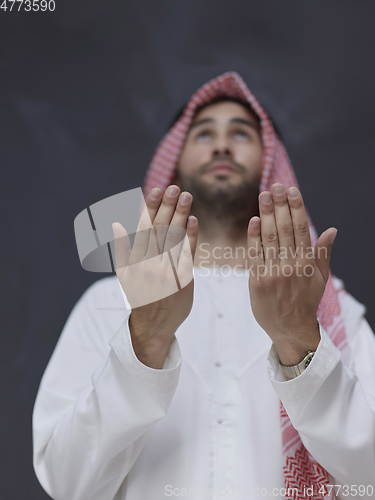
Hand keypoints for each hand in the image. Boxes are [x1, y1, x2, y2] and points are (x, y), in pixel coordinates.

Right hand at [112, 185, 197, 368]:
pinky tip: (193, 221)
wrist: (153, 325)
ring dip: (181, 216)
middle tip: (176, 188)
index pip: (144, 227)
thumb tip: (116, 224)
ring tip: (186, 197)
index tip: (156, 189)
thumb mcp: (123, 274)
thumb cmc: (139, 296)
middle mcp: (149, 264)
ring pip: (174, 238)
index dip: (150, 207)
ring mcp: (166, 272)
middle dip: (168, 206)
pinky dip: (190, 237)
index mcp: (134, 260)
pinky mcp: (182, 280)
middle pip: (160, 229)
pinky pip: (187, 254)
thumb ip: (121, 248)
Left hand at [247, 183, 336, 365]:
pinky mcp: (258, 281)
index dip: (296, 208)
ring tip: (264, 195)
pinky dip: (254, 237)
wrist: (290, 329)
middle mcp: (292, 265)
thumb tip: (332, 230)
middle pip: (285, 229)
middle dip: (280, 205)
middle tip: (275, 186)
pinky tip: (254, 220)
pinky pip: (255, 255)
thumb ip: (323, 253)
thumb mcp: (320, 279)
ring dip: (267, 214)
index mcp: (307, 263)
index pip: (301, 229)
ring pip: (270, 238)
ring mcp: (274, 273)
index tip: (292, 190)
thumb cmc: (305, 302)